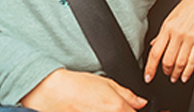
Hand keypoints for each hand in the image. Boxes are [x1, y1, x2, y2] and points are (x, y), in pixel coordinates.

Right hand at [20, 69, 146, 111]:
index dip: (136, 111)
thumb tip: (141, 102)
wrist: (53, 94)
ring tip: (98, 108)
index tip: (135, 109)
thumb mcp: (107, 84)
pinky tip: (90, 110)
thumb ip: (128, 95)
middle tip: (109, 107)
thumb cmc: (77, 86)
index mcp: (118, 109)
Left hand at [144, 0, 193, 84]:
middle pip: (167, 60)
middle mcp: (176, 32)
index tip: (148, 77)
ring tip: (175, 78)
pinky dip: (188, 71)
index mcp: (167, 26)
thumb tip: (154, 45)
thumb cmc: (192, 1)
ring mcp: (189, 36)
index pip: (155, 52)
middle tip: (166, 75)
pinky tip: (185, 76)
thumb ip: (163, 32)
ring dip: (176, 73)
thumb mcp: (173, 14)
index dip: (150, 68)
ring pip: (179, 62)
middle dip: (165, 72)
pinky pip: (193, 60)